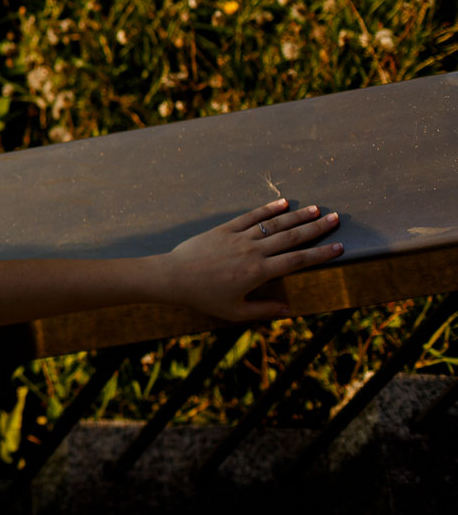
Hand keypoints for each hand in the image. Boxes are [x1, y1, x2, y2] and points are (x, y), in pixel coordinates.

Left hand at [157, 199, 343, 321]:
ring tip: (316, 209)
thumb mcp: (235, 311)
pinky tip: (283, 203)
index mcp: (259, 273)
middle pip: (291, 237)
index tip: (339, 247)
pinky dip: (267, 209)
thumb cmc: (204, 297)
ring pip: (274, 224)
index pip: (297, 260)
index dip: (320, 253)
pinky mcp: (224, 229)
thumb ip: (263, 310)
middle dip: (316, 228)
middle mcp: (253, 252)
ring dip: (297, 216)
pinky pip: (250, 217)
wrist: (174, 277)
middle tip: (335, 218)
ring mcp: (239, 238)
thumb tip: (289, 310)